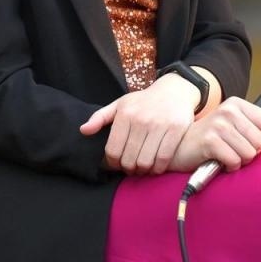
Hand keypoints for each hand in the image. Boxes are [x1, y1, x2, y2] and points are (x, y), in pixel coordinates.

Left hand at [80, 73, 199, 173]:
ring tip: (141, 169)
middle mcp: (141, 119)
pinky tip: (155, 167)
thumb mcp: (120, 104)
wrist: (174, 90)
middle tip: (130, 168)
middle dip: (127, 169)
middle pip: (128, 159)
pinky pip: (163, 158)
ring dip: (142, 171)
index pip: (113, 150)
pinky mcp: (176, 129)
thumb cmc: (143, 101)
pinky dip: (158, 168)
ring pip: (145, 162)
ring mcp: (160, 125)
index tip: (116, 165)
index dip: (112, 163)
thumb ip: (100, 118)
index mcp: (125, 114)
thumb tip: (83, 131)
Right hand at [170, 95, 260, 173]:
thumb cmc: (209, 139)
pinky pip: (235, 161)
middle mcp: (228, 110)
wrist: (180, 147)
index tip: (245, 142)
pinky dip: (229, 166)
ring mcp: (218, 125)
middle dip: (250, 153)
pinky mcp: (210, 141)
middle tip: (234, 151)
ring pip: (249, 153)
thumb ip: (260, 132)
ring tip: (226, 156)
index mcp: (237, 104)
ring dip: (239, 161)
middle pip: (260, 141)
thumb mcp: (236, 130)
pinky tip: (220, 161)